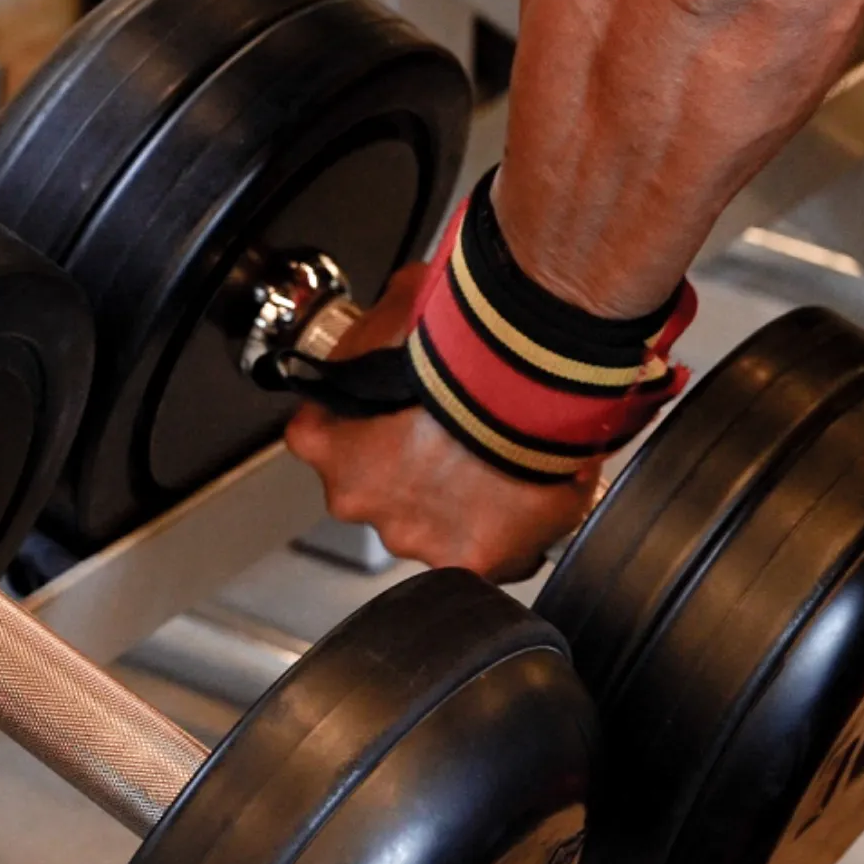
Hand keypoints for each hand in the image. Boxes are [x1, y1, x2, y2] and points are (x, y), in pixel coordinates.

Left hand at [283, 266, 599, 582]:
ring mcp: (414, 535)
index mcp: (325, 441)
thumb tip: (401, 306)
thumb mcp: (397, 304)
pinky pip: (495, 557)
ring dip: (465, 505)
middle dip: (415, 472)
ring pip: (437, 530)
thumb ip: (384, 324)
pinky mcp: (475, 560)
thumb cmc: (452, 337)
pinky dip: (514, 534)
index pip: (326, 441)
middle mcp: (358, 498)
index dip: (364, 426)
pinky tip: (538, 494)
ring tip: (506, 461)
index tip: (394, 413)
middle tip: (459, 437)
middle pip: (380, 494)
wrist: (515, 370)